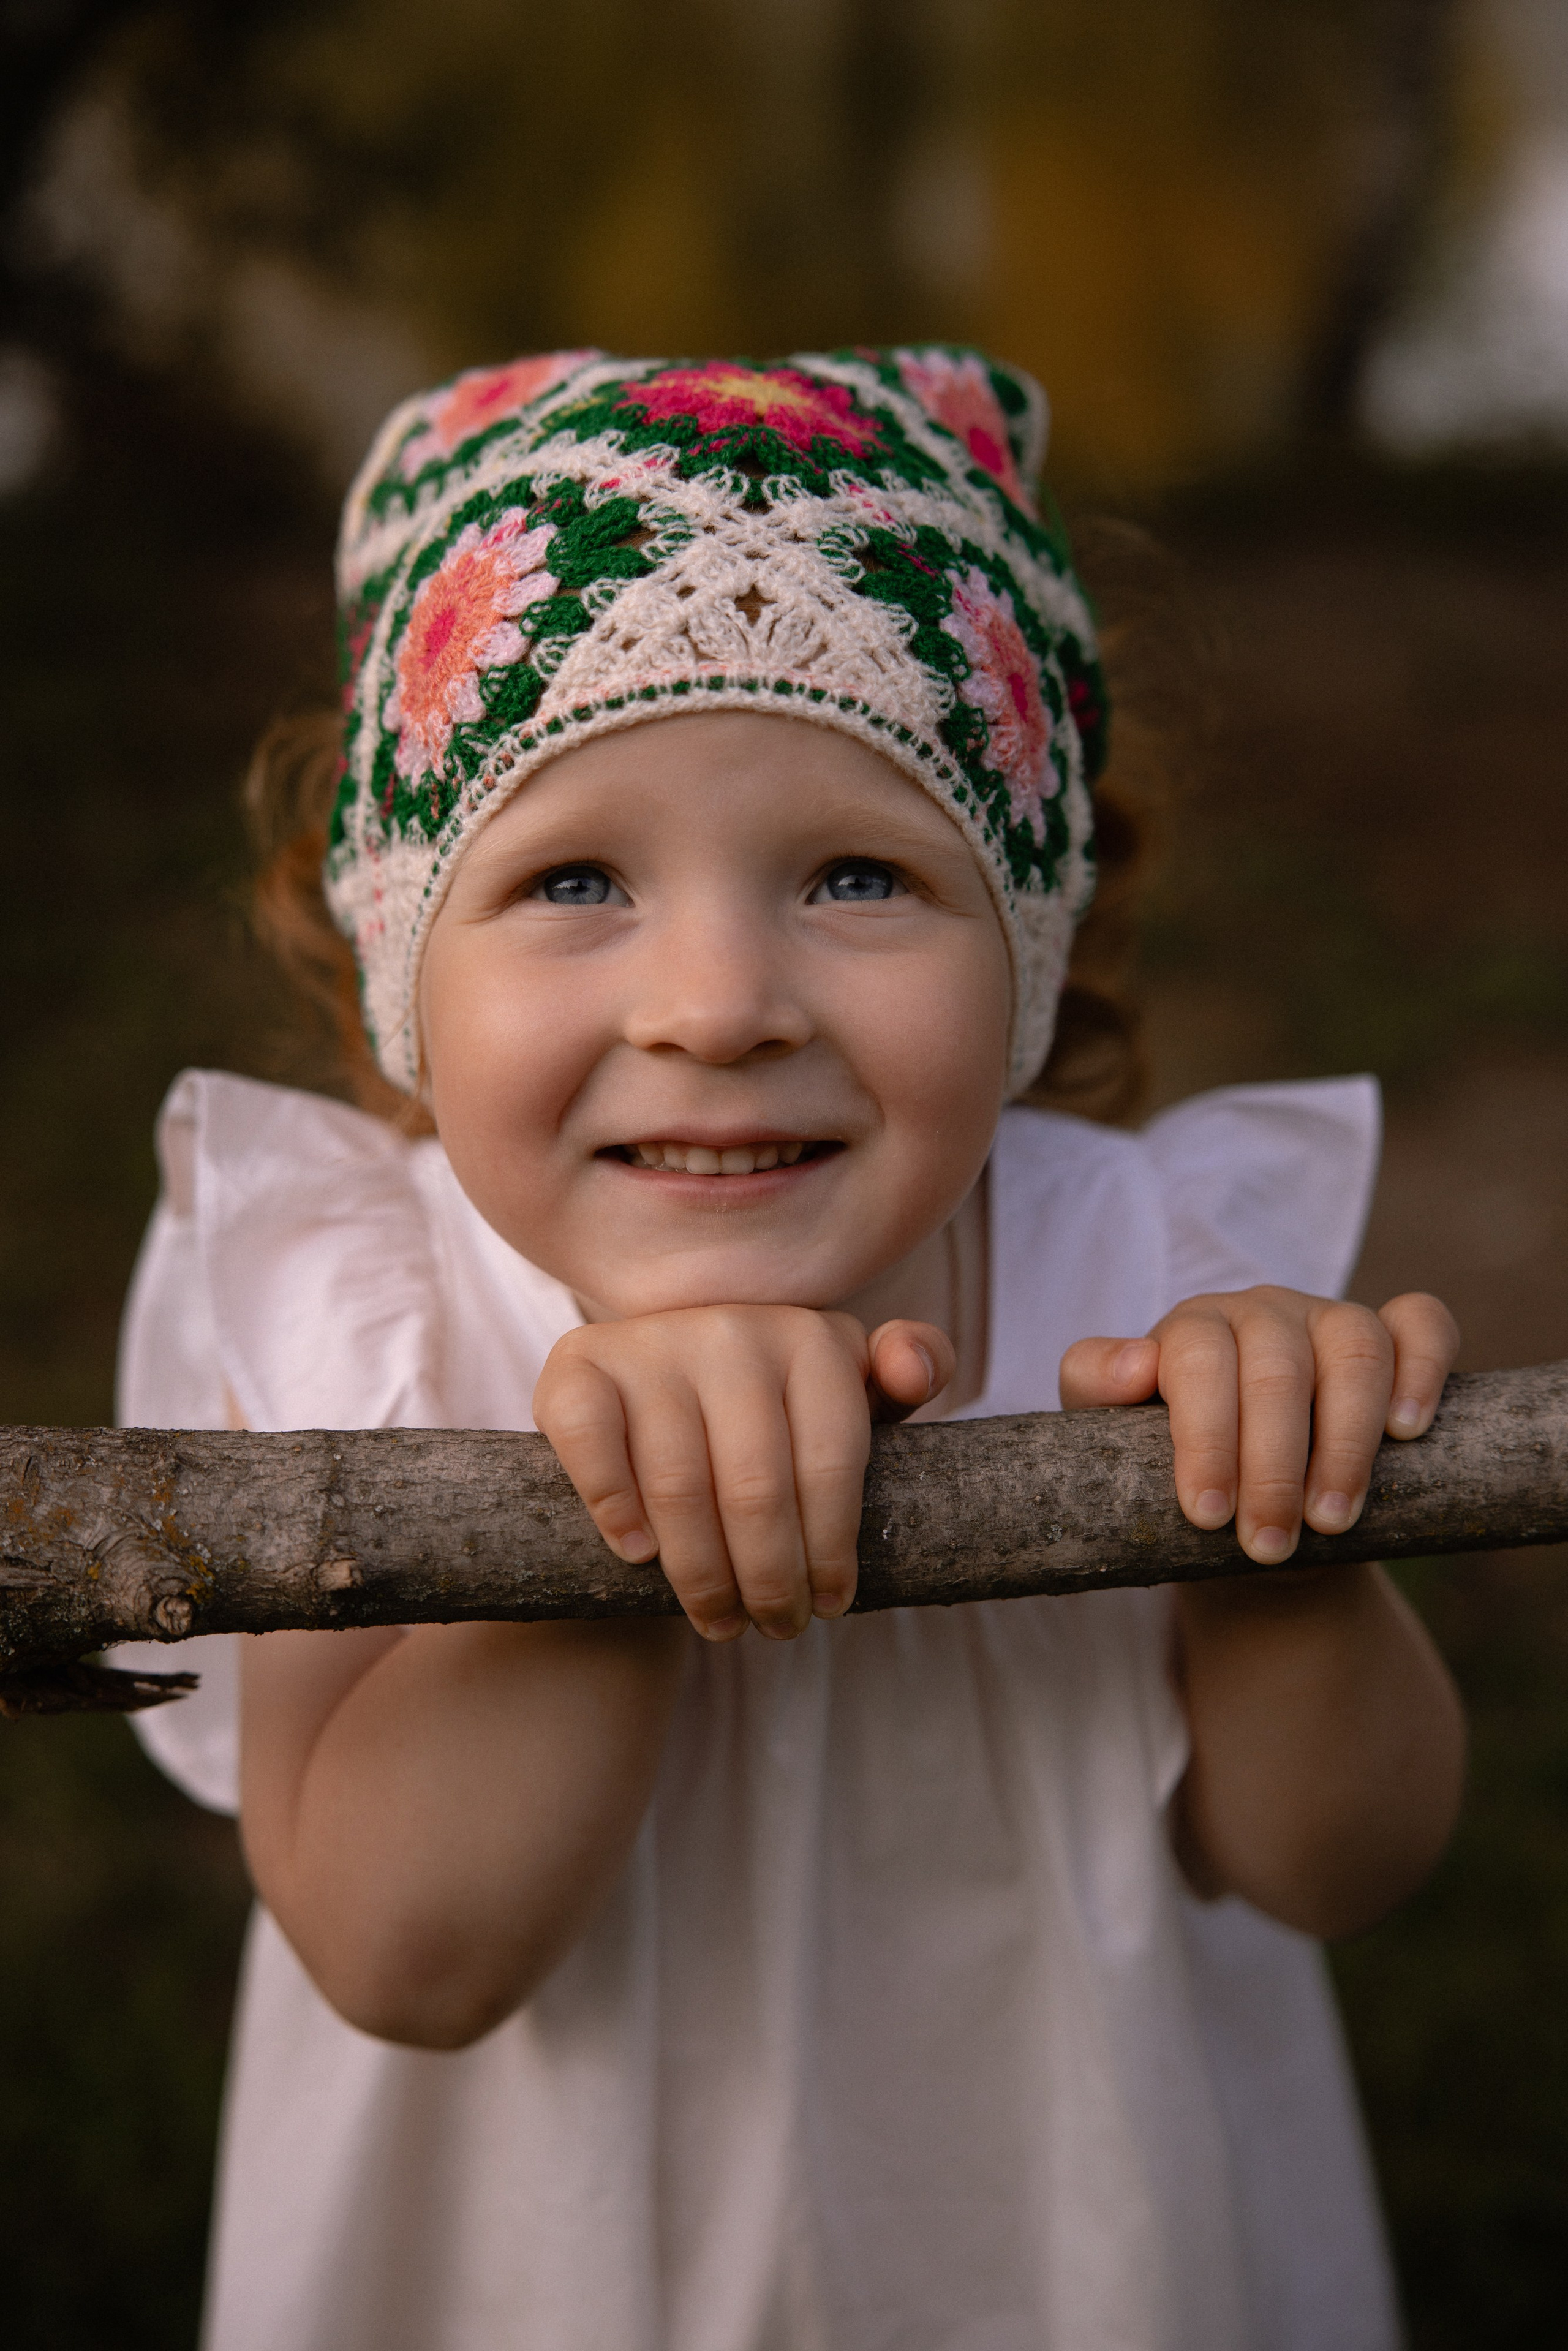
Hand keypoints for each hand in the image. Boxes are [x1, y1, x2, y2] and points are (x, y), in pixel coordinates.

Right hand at [534, 1307, 954, 1640]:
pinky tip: (639, 1554)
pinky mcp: (579, 1364)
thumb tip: (914, 1370)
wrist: (656, 1401)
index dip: (831, 1549)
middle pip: (756, 1487)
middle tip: (776, 1628)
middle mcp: (731, 1326)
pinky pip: (594, 1446)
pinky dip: (616, 1507)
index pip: (830, 1462)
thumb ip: (905, 1371)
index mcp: (809, 1336)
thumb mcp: (848, 1398)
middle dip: (771, 1578)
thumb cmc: (774, 1418)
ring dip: (702, 1574)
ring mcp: (651, 1342)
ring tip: (721, 1619)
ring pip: (679, 1485)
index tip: (831, 1604)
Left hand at [1059, 1288, 1458, 1565]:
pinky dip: (1421, 1369)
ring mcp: (1331, 1319)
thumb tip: (1138, 1365)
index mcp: (1192, 1329)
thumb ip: (1095, 1387)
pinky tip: (1407, 1430)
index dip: (1206, 1437)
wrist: (1243, 1520)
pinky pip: (1423, 1326)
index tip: (1207, 1515)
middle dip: (1272, 1464)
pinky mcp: (1393, 1339)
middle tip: (1267, 1545)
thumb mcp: (1111, 1438)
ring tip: (1329, 1522)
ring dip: (1346, 1442)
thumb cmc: (1170, 1475)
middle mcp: (1262, 1313)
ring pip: (1354, 1348)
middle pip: (1278, 1364)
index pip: (1199, 1357)